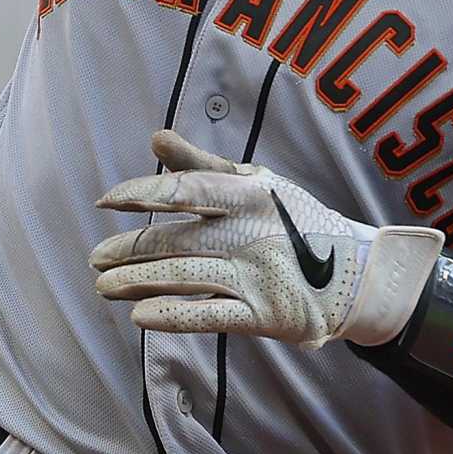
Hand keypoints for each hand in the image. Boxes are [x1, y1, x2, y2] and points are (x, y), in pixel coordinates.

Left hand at [90, 130, 442, 348]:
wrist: (356, 274)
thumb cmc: (296, 222)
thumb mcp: (258, 185)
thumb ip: (202, 167)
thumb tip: (156, 137)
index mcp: (249, 195)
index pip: (187, 190)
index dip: (143, 193)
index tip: (106, 201)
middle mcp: (251, 233)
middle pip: (178, 241)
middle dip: (131, 249)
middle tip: (96, 257)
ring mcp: (258, 276)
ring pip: (186, 278)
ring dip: (139, 282)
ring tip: (105, 287)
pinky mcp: (265, 316)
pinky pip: (212, 316)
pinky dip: (174, 315)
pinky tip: (140, 315)